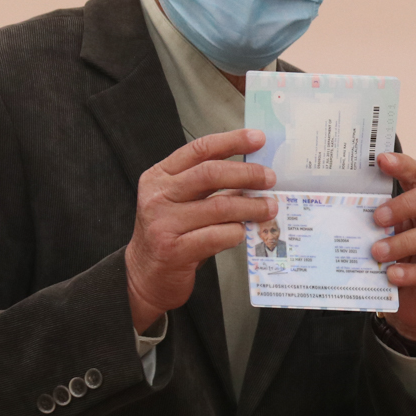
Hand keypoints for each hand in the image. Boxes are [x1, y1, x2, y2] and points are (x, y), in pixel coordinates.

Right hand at [125, 129, 277, 332]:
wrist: (145, 276)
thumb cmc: (172, 234)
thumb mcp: (181, 202)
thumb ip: (208, 185)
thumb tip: (254, 173)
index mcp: (159, 176)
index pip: (199, 150)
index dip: (231, 141)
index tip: (259, 139)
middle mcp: (157, 196)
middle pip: (210, 174)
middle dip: (247, 174)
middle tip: (270, 178)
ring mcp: (162, 223)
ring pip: (219, 206)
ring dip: (251, 206)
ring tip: (269, 208)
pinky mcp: (173, 250)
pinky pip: (217, 236)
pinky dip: (237, 232)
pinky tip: (244, 232)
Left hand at [369, 153, 415, 341]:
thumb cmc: (404, 260)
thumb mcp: (392, 235)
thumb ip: (380, 223)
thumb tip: (347, 213)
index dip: (404, 166)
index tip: (381, 160)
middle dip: (408, 203)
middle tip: (378, 217)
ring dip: (405, 241)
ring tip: (378, 252)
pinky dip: (413, 272)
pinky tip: (393, 275)